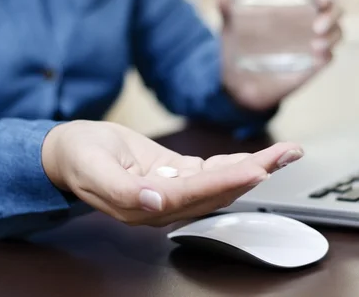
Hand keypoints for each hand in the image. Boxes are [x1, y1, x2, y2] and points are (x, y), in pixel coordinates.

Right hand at [42, 121, 302, 226]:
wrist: (69, 152)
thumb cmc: (78, 157)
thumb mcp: (93, 170)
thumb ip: (123, 191)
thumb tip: (155, 202)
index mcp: (147, 206)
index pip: (196, 195)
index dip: (228, 182)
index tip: (259, 169)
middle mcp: (167, 203)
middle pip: (219, 190)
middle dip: (256, 171)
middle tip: (288, 154)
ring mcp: (174, 190)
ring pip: (221, 180)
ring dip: (255, 165)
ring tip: (286, 152)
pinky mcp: (177, 175)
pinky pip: (211, 171)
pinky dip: (235, 162)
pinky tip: (259, 157)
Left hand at [218, 0, 343, 111]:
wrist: (238, 82)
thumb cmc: (239, 47)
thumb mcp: (231, 25)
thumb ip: (227, 6)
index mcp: (293, 8)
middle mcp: (307, 23)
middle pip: (336, 11)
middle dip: (333, 15)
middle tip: (316, 27)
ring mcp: (312, 44)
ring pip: (337, 33)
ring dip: (332, 36)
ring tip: (315, 46)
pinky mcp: (312, 65)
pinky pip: (329, 58)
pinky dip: (327, 55)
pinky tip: (315, 58)